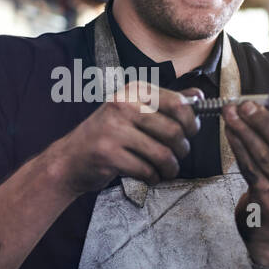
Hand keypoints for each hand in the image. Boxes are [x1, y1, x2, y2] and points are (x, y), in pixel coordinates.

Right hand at [43, 81, 200, 197]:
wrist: (71, 159)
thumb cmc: (107, 136)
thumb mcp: (134, 111)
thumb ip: (166, 103)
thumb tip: (198, 97)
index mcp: (133, 91)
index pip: (177, 103)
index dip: (191, 122)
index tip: (190, 132)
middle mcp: (123, 105)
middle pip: (174, 131)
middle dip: (182, 149)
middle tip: (178, 155)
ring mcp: (113, 130)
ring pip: (163, 154)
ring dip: (170, 167)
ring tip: (166, 169)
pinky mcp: (108, 154)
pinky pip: (146, 170)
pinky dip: (153, 177)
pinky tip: (148, 175)